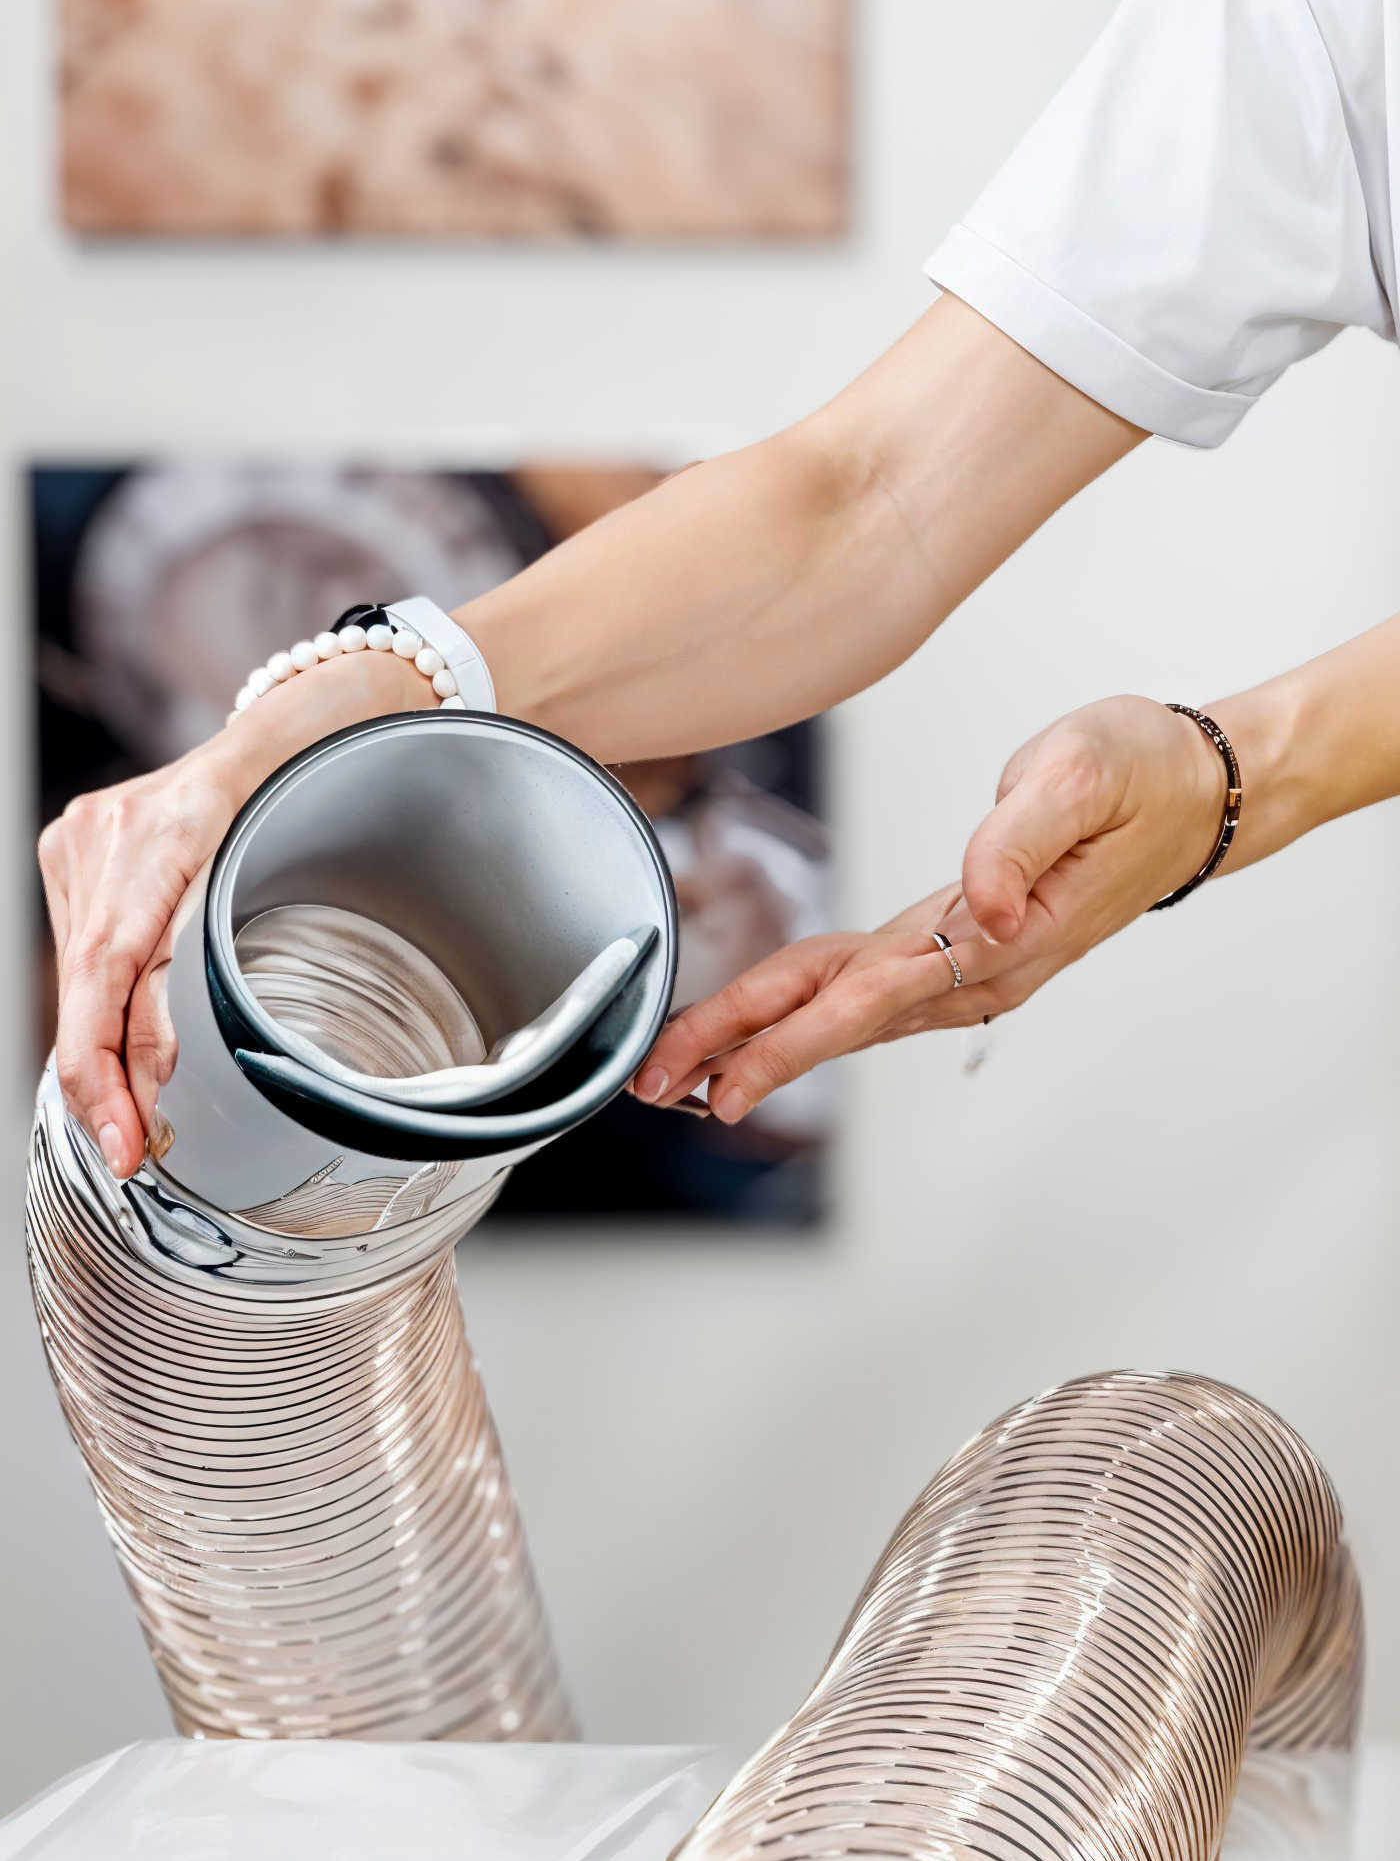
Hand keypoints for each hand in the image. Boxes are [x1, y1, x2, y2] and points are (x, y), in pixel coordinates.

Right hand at [39, 648, 431, 1175]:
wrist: (290, 733)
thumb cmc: (301, 799)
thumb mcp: (262, 887)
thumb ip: (195, 974)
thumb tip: (154, 1071)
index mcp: (159, 835)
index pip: (106, 976)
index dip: (103, 1068)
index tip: (121, 1139)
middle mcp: (101, 835)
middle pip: (85, 988)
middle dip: (102, 1082)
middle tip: (128, 1153)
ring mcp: (80, 842)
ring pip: (80, 979)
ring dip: (99, 1051)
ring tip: (127, 1119)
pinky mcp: (76, 855)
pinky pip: (83, 953)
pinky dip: (100, 1010)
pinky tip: (115, 1055)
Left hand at [631, 696, 1228, 1118]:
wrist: (1202, 793)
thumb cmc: (1143, 776)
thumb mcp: (1081, 776)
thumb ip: (1017, 841)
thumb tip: (976, 908)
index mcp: (995, 937)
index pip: (867, 998)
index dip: (789, 1040)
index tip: (725, 1078)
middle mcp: (974, 968)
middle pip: (835, 1018)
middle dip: (742, 1053)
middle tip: (657, 1084)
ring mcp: (965, 966)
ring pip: (842, 1013)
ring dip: (760, 1042)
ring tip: (683, 1070)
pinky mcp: (958, 948)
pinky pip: (861, 992)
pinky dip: (800, 1016)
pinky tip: (756, 1031)